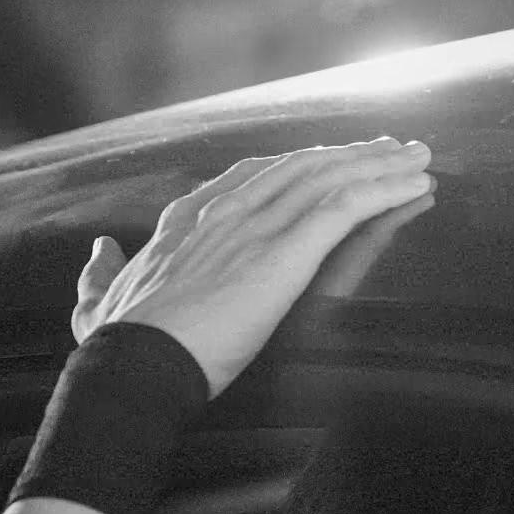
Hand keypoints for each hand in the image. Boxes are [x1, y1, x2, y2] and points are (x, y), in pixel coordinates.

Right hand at [71, 138, 433, 395]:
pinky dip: (384, 191)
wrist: (136, 365)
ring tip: (417, 158)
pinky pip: (346, 208)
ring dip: (379, 165)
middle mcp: (225, 212)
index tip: (325, 158)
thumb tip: (99, 252)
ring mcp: (255, 228)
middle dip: (347, 155)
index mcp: (186, 221)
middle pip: (298, 167)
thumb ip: (98, 277)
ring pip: (328, 179)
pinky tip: (415, 185)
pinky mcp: (283, 253)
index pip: (249, 176)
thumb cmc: (117, 345)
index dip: (294, 164)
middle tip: (390, 148)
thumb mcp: (96, 304)